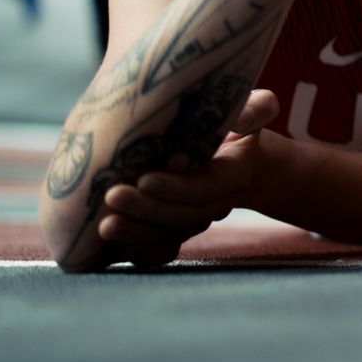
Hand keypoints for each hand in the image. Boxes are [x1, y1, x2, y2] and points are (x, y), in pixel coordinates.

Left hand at [95, 89, 276, 267]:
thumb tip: (243, 116)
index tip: (144, 179)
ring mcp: (197, 219)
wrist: (237, 158)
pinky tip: (110, 247)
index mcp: (234, 173)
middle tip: (113, 196)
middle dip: (148, 210)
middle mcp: (217, 203)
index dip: (177, 188)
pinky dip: (138, 252)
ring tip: (104, 225)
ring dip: (137, 234)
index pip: (207, 188)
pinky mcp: (178, 229)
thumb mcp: (253, 111)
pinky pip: (162, 251)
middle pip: (186, 216)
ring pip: (170, 236)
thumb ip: (257, 110)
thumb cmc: (237, 126)